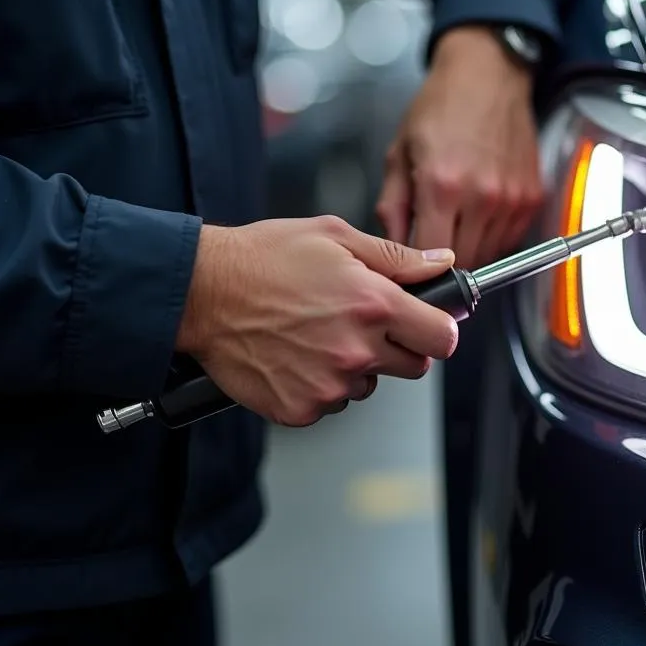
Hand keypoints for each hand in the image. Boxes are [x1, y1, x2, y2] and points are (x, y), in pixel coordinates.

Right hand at [175, 216, 458, 426]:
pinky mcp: (301, 408)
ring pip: (369, 385)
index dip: (437, 328)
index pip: (443, 338)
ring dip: (356, 366)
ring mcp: (329, 385)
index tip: (427, 323)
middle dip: (398, 346)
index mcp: (374, 305)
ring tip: (318, 334)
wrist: (202, 293)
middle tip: (362, 323)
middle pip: (414, 367)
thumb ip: (398, 256)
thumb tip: (441, 262)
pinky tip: (297, 355)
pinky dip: (320, 384)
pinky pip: (330, 402)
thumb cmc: (263, 259)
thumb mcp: (336, 237)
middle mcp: (357, 350)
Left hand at [376, 25, 544, 269]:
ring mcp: (511, 200)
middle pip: (461, 264)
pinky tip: (477, 214)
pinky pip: (508, 241)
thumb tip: (393, 251)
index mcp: (441, 186)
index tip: (408, 272)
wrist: (489, 75)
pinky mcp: (531, 199)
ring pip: (486, 256)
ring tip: (453, 224)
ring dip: (468, 251)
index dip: (415, 271)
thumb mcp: (399, 152)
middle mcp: (481, 197)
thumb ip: (392, 207)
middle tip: (429, 250)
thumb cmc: (441, 107)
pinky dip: (490, 238)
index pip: (428, 257)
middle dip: (441, 266)